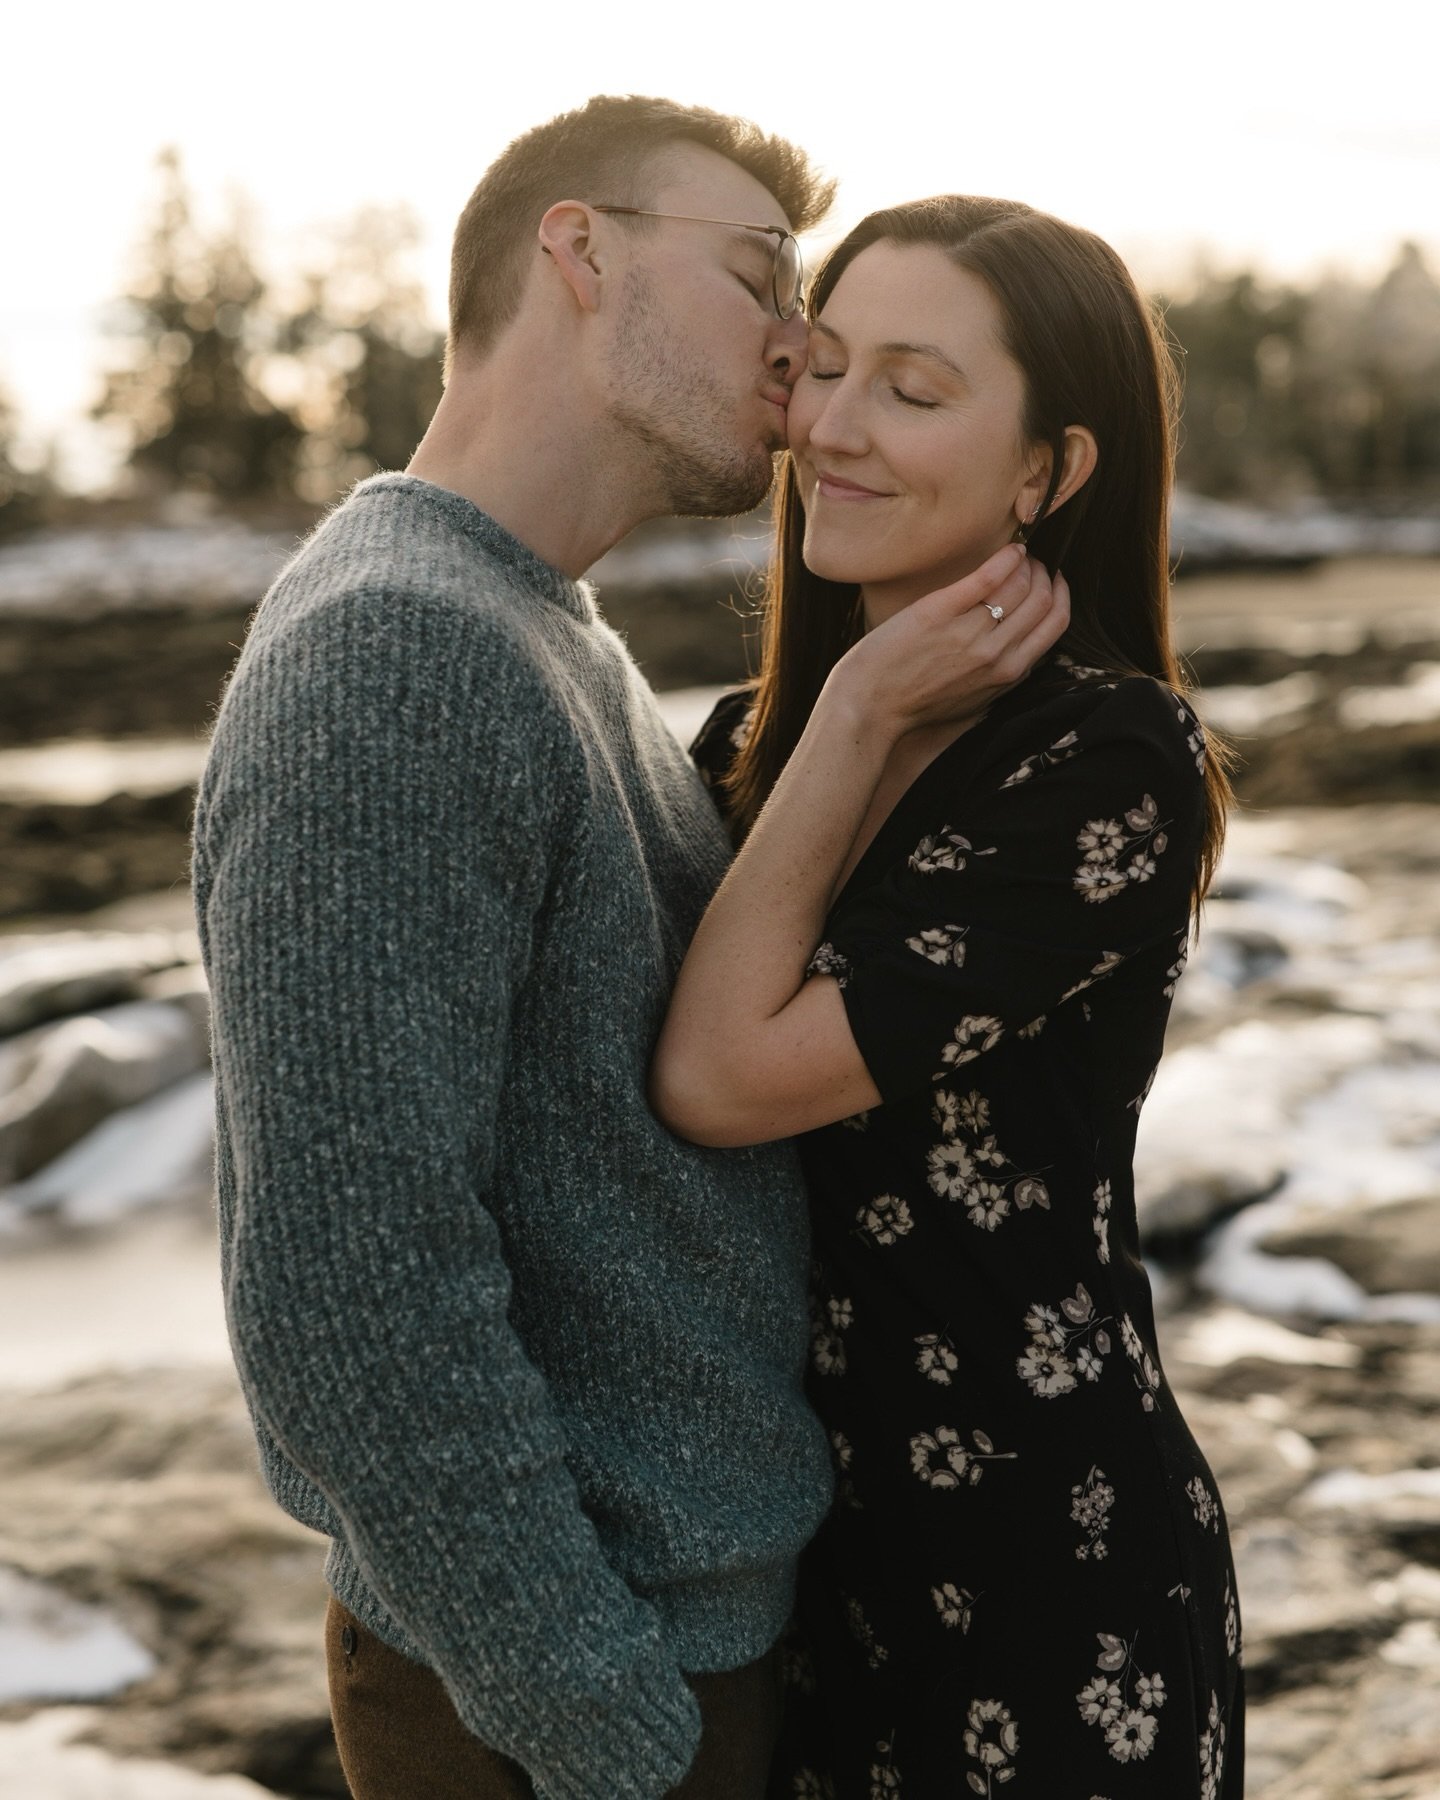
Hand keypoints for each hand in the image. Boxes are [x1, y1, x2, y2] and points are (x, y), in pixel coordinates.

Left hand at [825, 545, 1069, 739]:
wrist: (869, 706)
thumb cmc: (917, 703)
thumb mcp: (974, 699)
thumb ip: (1002, 675)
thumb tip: (1025, 648)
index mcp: (1008, 674)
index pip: (1056, 623)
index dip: (1059, 595)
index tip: (1053, 581)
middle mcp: (995, 653)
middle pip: (1042, 600)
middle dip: (1044, 574)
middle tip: (1034, 564)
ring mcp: (969, 632)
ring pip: (1020, 585)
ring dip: (1026, 563)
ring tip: (1019, 556)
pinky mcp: (940, 612)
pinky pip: (987, 577)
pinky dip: (1006, 557)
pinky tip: (1010, 549)